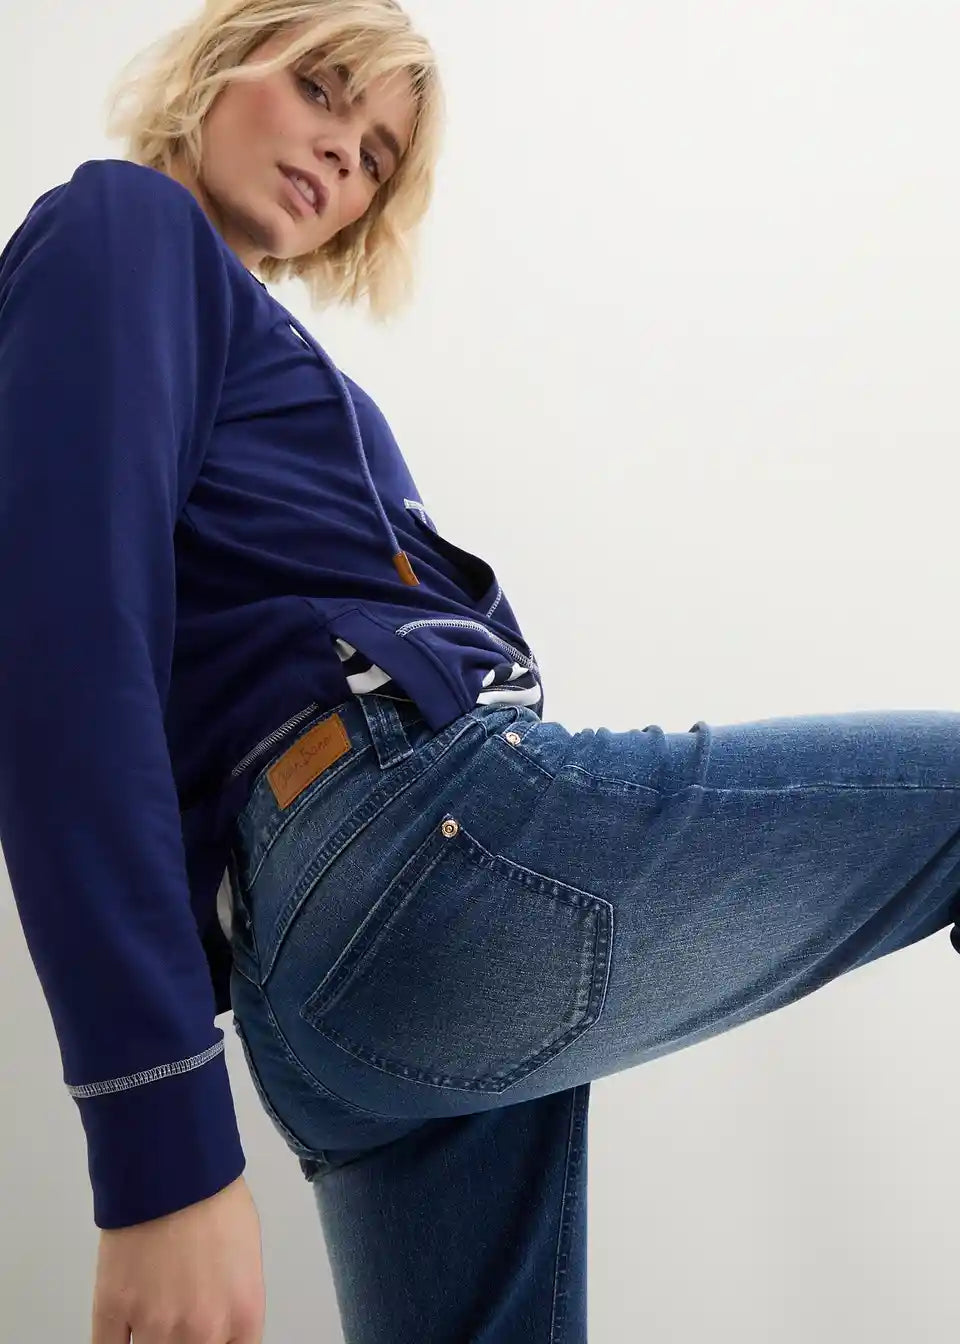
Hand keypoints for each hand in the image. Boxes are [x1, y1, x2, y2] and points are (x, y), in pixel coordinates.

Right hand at [90, 1174, 265, 1342]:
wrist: (173, 1164)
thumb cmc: (214, 1196)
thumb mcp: (247, 1255)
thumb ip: (235, 1304)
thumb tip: (222, 1327)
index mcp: (242, 1314)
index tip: (210, 1337)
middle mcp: (202, 1330)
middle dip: (186, 1341)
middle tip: (178, 1316)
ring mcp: (155, 1324)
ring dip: (153, 1338)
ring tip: (154, 1313)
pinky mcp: (114, 1310)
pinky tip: (124, 1333)